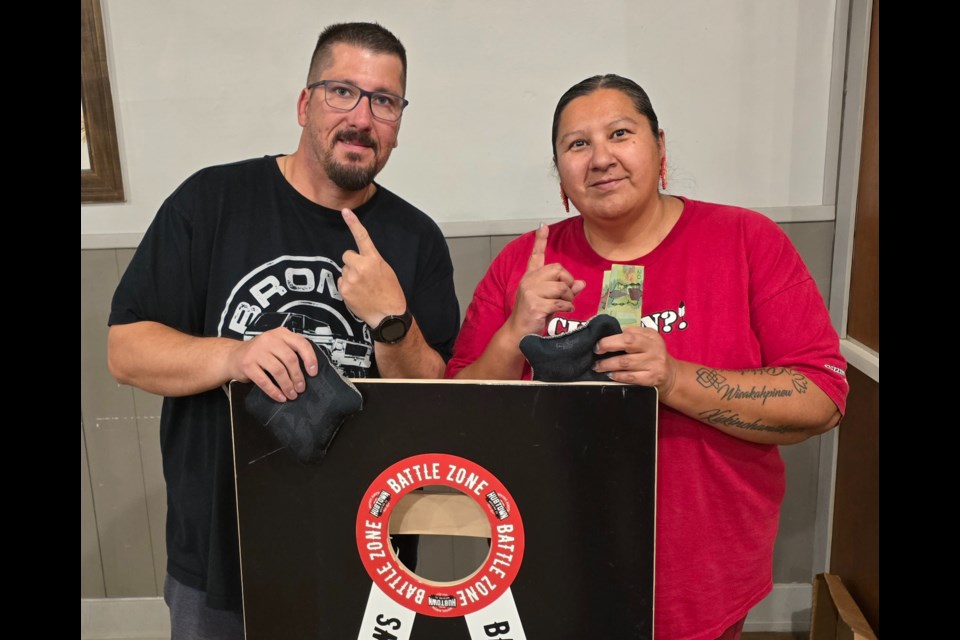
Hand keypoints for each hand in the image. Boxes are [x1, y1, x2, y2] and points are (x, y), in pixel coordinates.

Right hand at [226, 328, 317, 401]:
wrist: (232, 356)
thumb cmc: (260, 353)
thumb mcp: (276, 345)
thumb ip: (290, 351)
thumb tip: (309, 371)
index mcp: (280, 333)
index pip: (301, 343)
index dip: (310, 358)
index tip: (313, 373)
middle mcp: (269, 339)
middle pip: (290, 359)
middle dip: (298, 377)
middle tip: (301, 388)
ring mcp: (257, 351)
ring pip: (278, 371)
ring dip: (287, 386)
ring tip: (292, 395)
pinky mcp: (247, 364)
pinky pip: (264, 381)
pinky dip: (274, 391)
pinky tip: (280, 397)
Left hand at [339, 208, 406, 326]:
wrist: (387, 315)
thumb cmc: (390, 293)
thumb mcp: (386, 271)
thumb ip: (372, 261)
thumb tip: (358, 259)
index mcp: (374, 259)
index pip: (362, 237)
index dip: (353, 222)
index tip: (345, 211)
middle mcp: (360, 266)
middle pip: (347, 255)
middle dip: (352, 262)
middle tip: (363, 275)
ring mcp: (350, 278)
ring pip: (344, 270)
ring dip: (350, 275)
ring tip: (363, 287)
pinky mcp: (344, 290)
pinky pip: (341, 282)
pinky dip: (347, 287)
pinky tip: (358, 294)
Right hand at [506, 224, 585, 336]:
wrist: (519, 334)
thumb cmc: (535, 316)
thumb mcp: (551, 301)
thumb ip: (565, 290)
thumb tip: (581, 283)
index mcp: (531, 277)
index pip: (536, 255)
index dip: (540, 240)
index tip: (543, 226)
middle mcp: (528, 281)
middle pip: (557, 270)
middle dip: (568, 282)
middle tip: (568, 295)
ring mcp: (530, 292)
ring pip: (561, 287)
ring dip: (569, 298)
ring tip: (566, 305)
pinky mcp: (534, 304)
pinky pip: (560, 302)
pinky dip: (567, 307)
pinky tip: (564, 311)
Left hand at [593, 326, 677, 396]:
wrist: (671, 375)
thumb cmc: (651, 355)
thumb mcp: (647, 340)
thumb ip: (632, 335)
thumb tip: (607, 334)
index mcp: (651, 336)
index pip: (629, 333)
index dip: (611, 338)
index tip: (598, 344)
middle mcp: (654, 347)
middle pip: (628, 343)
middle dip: (608, 346)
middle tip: (596, 352)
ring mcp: (654, 363)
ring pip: (625, 362)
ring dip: (608, 364)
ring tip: (598, 366)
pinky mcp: (652, 378)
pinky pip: (630, 377)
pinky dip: (618, 376)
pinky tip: (610, 375)